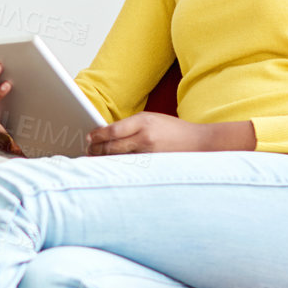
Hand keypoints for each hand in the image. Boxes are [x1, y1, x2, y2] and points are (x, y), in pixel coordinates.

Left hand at [86, 112, 218, 155]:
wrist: (199, 143)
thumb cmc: (173, 130)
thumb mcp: (151, 119)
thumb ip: (130, 125)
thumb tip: (106, 133)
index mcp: (143, 122)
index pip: (112, 131)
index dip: (96, 136)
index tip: (88, 138)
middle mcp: (144, 138)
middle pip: (111, 147)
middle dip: (95, 150)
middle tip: (87, 151)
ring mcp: (148, 155)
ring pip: (118, 160)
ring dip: (103, 160)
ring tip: (94, 160)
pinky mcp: (152, 168)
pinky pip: (129, 168)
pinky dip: (117, 168)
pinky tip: (110, 168)